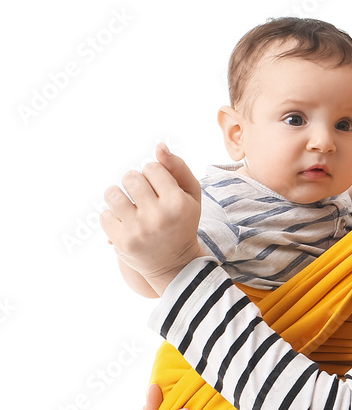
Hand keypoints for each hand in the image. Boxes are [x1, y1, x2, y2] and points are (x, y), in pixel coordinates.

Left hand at [100, 143, 202, 294]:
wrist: (175, 263)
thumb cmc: (181, 222)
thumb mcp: (190, 195)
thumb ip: (178, 168)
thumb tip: (159, 146)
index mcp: (177, 202)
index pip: (152, 168)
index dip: (153, 175)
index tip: (158, 188)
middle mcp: (158, 216)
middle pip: (130, 177)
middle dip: (134, 182)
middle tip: (141, 196)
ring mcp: (138, 230)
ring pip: (112, 193)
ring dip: (118, 196)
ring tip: (128, 206)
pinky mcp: (121, 242)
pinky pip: (104, 215)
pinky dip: (112, 217)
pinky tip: (125, 223)